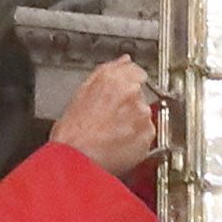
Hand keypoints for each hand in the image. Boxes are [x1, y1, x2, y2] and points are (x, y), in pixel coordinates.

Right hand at [53, 52, 160, 178]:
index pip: (136, 71)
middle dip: (130, 105)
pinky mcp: (148, 137)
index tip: (125, 92)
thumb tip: (123, 61)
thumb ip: (108, 71)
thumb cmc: (73, 132)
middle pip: (140, 95)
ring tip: (112, 134)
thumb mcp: (82, 92)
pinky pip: (147, 135)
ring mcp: (142, 116)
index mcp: (114, 80)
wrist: (75, 160)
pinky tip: (118, 143)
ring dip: (134, 123)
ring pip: (144, 116)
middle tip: (111, 119)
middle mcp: (132, 94)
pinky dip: (137, 139)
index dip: (130, 82)